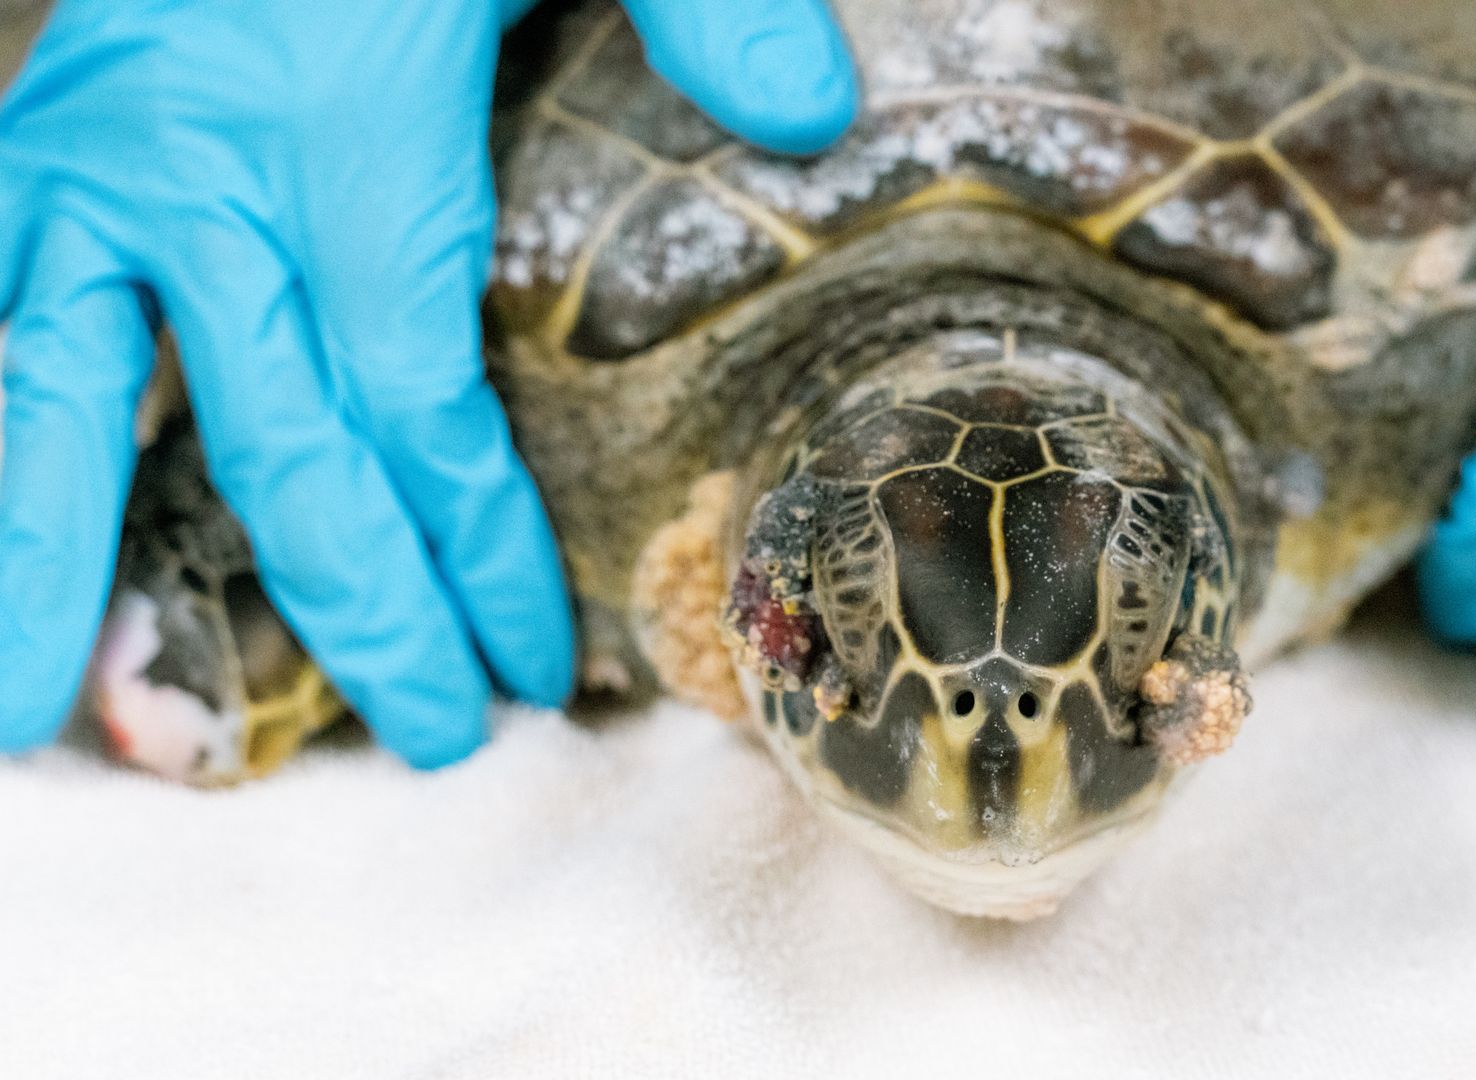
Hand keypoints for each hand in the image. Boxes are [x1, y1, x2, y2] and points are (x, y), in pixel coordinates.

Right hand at [0, 0, 856, 766]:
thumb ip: (705, 0)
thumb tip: (808, 116)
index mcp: (346, 126)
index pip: (416, 401)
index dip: (468, 549)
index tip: (524, 664)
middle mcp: (198, 167)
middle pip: (281, 446)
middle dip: (362, 610)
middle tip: (434, 738)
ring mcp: (88, 161)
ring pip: (63, 402)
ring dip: (60, 567)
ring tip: (54, 723)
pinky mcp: (32, 147)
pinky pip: (1, 329)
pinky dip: (1, 447)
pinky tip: (11, 550)